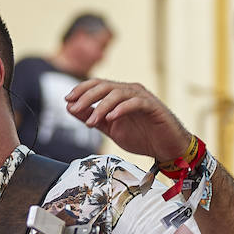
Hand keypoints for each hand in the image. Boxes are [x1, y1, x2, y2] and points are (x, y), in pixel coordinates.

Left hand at [64, 79, 191, 162]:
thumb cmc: (141, 136)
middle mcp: (130, 91)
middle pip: (104, 86)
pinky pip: (135, 102)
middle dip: (86, 97)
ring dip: (101, 107)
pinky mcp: (153, 106)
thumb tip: (70, 108)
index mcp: (119, 94)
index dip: (81, 89)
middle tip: (74, 109)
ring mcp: (142, 97)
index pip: (97, 84)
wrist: (166, 148)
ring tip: (92, 122)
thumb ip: (92, 117)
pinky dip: (121, 109)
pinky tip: (111, 118)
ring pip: (117, 93)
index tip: (67, 99)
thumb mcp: (110, 128)